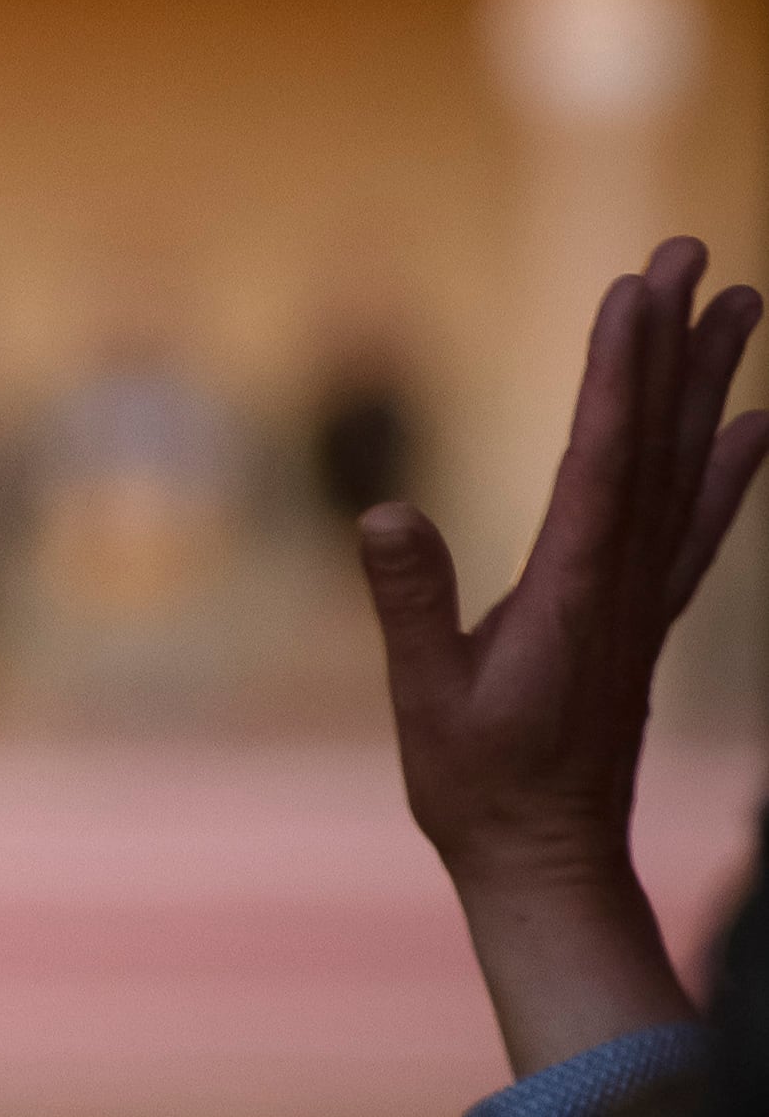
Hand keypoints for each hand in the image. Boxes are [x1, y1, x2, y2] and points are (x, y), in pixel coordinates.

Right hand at [364, 239, 767, 1072]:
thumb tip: (385, 514)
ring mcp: (642, 599)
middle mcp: (625, 583)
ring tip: (738, 301)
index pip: (603, 459)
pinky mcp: (641, 619)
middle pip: (660, 441)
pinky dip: (731, 468)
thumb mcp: (427, 702)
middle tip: (691, 253)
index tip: (631, 291)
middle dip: (675, 344)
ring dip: (710, 381)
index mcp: (574, 594)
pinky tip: (752, 424)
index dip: (618, 372)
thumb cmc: (478, 789)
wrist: (548, 863)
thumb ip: (412, 609)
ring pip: (687, 468)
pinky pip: (697, 525)